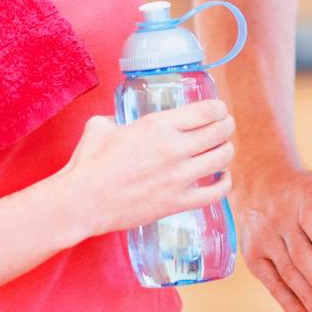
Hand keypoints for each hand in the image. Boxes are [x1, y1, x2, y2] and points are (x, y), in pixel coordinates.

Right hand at [56, 101, 234, 240]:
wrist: (83, 201)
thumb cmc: (90, 163)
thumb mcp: (102, 125)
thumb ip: (118, 118)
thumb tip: (122, 121)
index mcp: (157, 125)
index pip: (206, 111)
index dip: (218, 108)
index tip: (219, 110)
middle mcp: (174, 148)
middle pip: (219, 131)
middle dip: (226, 126)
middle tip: (225, 126)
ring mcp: (179, 177)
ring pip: (222, 158)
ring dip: (227, 150)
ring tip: (223, 149)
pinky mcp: (178, 202)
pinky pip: (216, 193)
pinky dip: (225, 183)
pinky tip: (222, 177)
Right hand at [237, 166, 311, 311]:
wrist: (258, 183)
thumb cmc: (304, 192)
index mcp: (302, 198)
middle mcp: (281, 219)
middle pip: (301, 254)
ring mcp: (265, 239)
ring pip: (289, 273)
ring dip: (309, 298)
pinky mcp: (254, 257)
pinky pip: (273, 285)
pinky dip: (290, 305)